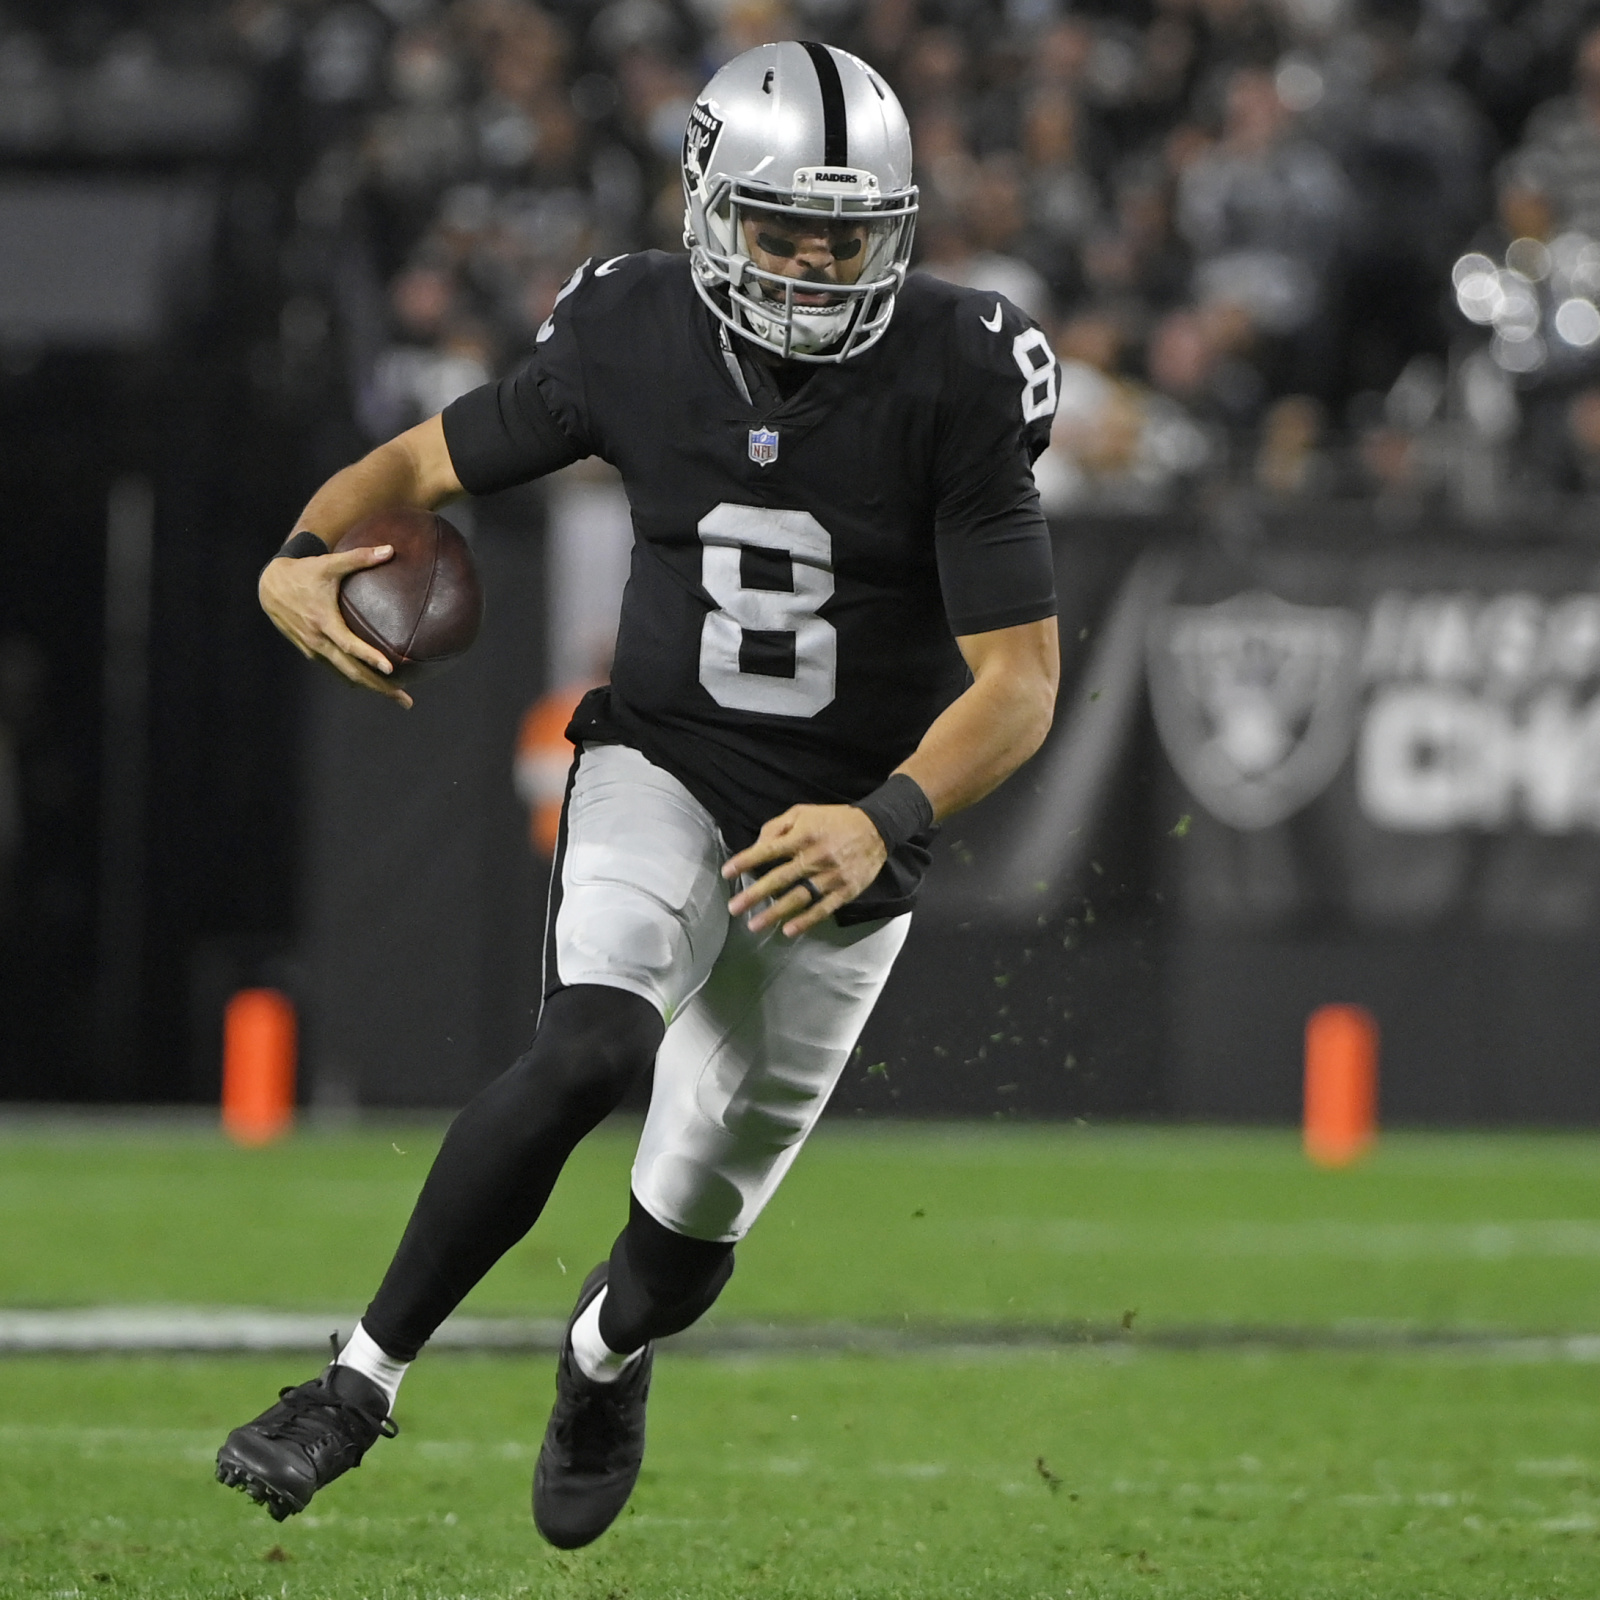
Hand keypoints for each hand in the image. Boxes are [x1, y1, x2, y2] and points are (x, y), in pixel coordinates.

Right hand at [258, 546, 412, 708]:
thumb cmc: (303, 572)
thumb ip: (359, 557)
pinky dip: (355, 678)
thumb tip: (391, 549)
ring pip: (344, 675)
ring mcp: (313, 650)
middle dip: (379, 687)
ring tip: (396, 696)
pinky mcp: (311, 652)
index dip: (369, 657)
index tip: (391, 669)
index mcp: (322, 621)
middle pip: (351, 672)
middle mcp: (317, 641)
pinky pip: (336, 670)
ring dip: (370, 687)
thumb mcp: (329, 563)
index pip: (349, 645)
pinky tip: (373, 683)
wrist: (270, 585)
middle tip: (406, 700)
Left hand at [723, 804, 887, 936]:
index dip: (746, 861)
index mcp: (803, 836)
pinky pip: (823, 908)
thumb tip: (757, 846)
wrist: (876, 828)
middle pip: (779, 878)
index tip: (727, 873)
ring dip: (775, 913)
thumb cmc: (833, 820)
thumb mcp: (803, 812)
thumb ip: (777, 826)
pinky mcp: (845, 890)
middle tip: (733, 908)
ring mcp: (831, 876)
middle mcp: (815, 857)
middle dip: (754, 894)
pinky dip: (806, 921)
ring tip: (754, 925)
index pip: (768, 850)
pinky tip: (789, 931)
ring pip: (799, 898)